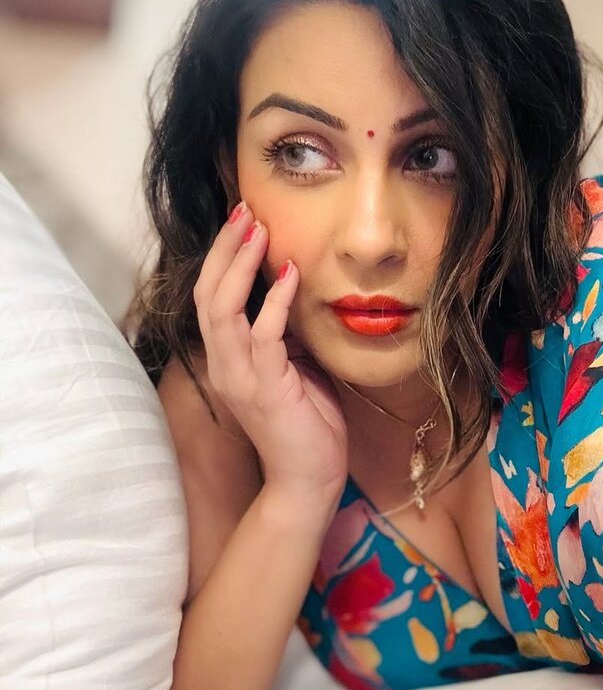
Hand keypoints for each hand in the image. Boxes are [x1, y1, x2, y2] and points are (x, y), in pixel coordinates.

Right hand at [193, 203, 347, 502]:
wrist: (308, 480)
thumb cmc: (306, 424)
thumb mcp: (294, 368)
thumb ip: (285, 334)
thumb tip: (295, 292)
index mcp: (227, 359)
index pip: (211, 297)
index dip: (222, 257)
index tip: (242, 220)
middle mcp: (224, 365)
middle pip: (208, 293)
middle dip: (226, 249)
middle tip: (245, 209)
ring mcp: (240, 377)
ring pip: (223, 309)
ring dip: (241, 264)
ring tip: (259, 229)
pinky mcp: (266, 388)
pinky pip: (263, 335)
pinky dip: (275, 301)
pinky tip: (291, 274)